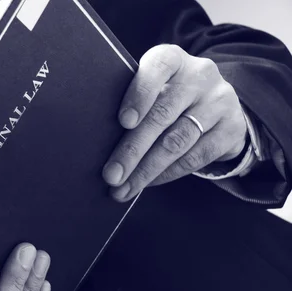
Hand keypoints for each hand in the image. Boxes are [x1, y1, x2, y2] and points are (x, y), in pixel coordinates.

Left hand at [103, 44, 247, 201]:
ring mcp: (219, 100)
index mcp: (173, 59)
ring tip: (124, 188)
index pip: (158, 67)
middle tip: (112, 175)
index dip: (139, 94)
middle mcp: (199, 74)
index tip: (123, 122)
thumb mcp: (153, 88)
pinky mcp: (232, 128)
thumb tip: (100, 142)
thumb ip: (134, 103)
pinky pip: (195, 157)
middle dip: (132, 150)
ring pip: (177, 141)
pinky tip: (148, 183)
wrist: (216, 104)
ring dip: (146, 170)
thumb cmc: (167, 96)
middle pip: (162, 115)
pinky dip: (168, 174)